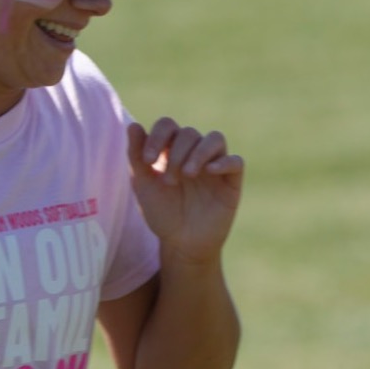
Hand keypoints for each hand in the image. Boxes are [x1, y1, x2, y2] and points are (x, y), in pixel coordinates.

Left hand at [126, 118, 243, 264]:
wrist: (181, 243)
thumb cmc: (162, 213)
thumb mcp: (144, 186)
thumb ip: (136, 156)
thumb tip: (133, 125)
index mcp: (171, 149)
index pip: (167, 125)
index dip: (157, 136)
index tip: (148, 160)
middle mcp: (194, 152)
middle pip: (189, 132)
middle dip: (176, 154)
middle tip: (168, 181)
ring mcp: (214, 164)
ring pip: (215, 139)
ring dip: (199, 152)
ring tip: (188, 174)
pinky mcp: (231, 180)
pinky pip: (236, 161)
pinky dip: (224, 162)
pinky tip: (210, 171)